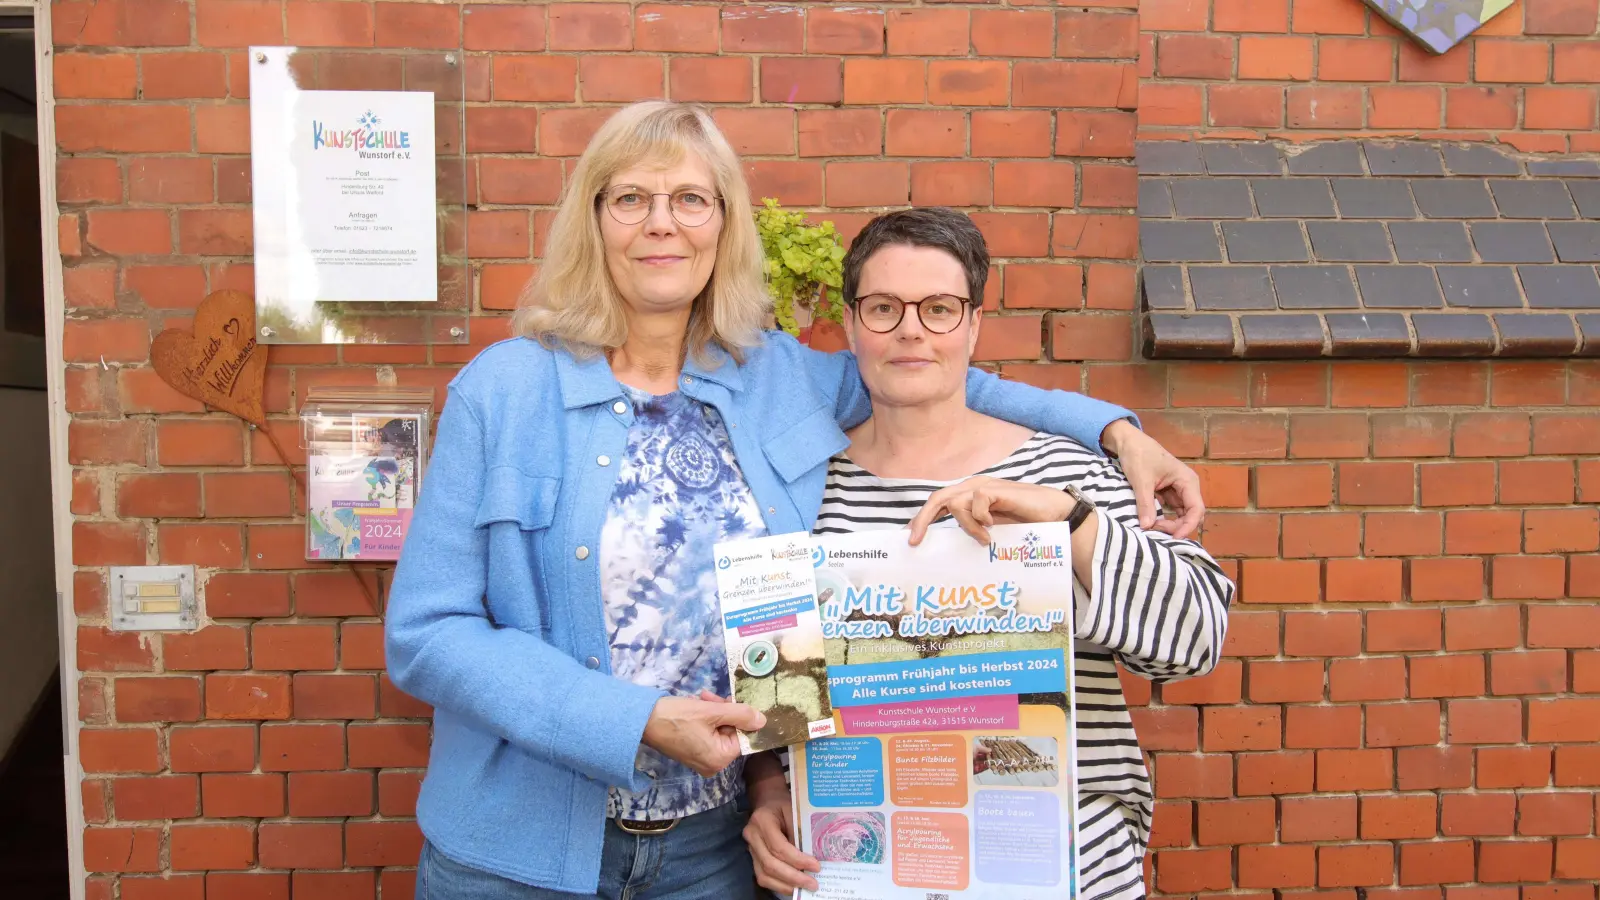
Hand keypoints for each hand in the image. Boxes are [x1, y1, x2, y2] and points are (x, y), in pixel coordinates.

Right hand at [641, 695, 764, 777]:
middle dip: (725, 712)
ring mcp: (701, 760)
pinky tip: (699, 704)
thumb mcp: (711, 711)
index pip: (743, 736)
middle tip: (713, 697)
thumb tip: (763, 721)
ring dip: (715, 712)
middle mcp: (712, 765)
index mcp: (719, 759)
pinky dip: (706, 719)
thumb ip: (740, 714)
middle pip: (731, 733)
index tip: (733, 700)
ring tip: (703, 698)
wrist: (642, 720)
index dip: (741, 716)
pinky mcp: (692, 752)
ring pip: (720, 731)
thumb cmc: (677, 716)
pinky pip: (708, 734)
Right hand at [745, 785, 820, 893]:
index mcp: (762, 820)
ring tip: (804, 888)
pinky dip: (779, 885)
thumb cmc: (783, 805)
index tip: (816, 866)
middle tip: (813, 884)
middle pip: (770, 864)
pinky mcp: (753, 858)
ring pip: (764, 875)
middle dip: (793, 877)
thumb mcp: (794, 810)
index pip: (779, 847)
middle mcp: (752, 836)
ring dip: (786, 885)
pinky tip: (794, 887)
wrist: (767, 801)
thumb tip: (812, 857)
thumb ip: (800, 831)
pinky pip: (763, 877)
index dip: (797, 860)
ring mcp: (750, 849)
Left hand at [907, 476, 1075, 545]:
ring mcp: (984, 487)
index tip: (910, 538)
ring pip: (955, 503)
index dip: (922, 518)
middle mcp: (973, 488)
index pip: (939, 503)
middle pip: (937, 498)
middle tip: (915, 541)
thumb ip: (972, 531)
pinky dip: (979, 520)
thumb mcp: (992, 530)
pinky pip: (974, 503)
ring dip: (966, 526)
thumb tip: (946, 547)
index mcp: (970, 496)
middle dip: (922, 519)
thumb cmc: (1025, 523)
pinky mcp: (995, 489)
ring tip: (984, 539)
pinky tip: (992, 529)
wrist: (1055, 515)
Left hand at [1101, 419, 1204, 539]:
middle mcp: (1187, 486)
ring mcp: (1178, 490)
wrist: (1128, 442)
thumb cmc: (1138, 455)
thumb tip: (1147, 527)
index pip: (1197, 509)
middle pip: (1191, 515)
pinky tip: (1152, 523)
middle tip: (1155, 531)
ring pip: (1181, 515)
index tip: (1173, 537)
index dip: (1188, 526)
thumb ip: (1145, 504)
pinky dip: (1164, 519)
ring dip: (1170, 524)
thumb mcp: (1141, 480)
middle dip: (1177, 526)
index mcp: (1187, 480)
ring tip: (1152, 528)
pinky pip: (1171, 511)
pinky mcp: (1168, 493)